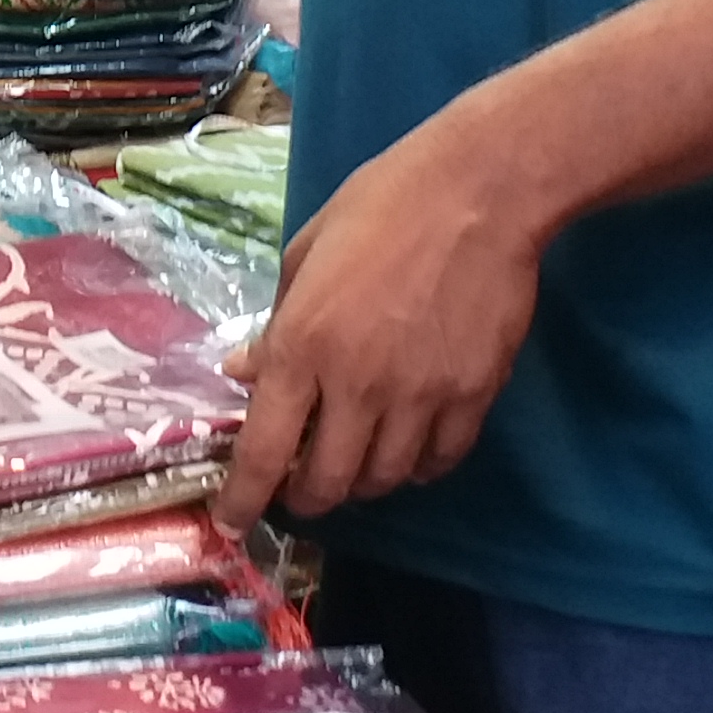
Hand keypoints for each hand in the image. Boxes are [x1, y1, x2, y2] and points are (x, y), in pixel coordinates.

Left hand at [215, 104, 546, 529]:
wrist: (480, 191)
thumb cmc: (381, 205)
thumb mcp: (305, 254)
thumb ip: (275, 324)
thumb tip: (243, 373)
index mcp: (303, 344)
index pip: (265, 450)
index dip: (243, 499)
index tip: (232, 521)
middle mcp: (358, 384)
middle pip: (327, 484)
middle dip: (306, 497)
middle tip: (302, 484)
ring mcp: (421, 395)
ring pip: (383, 480)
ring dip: (361, 481)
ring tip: (355, 458)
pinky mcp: (473, 395)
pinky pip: (439, 460)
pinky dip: (416, 466)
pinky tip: (408, 446)